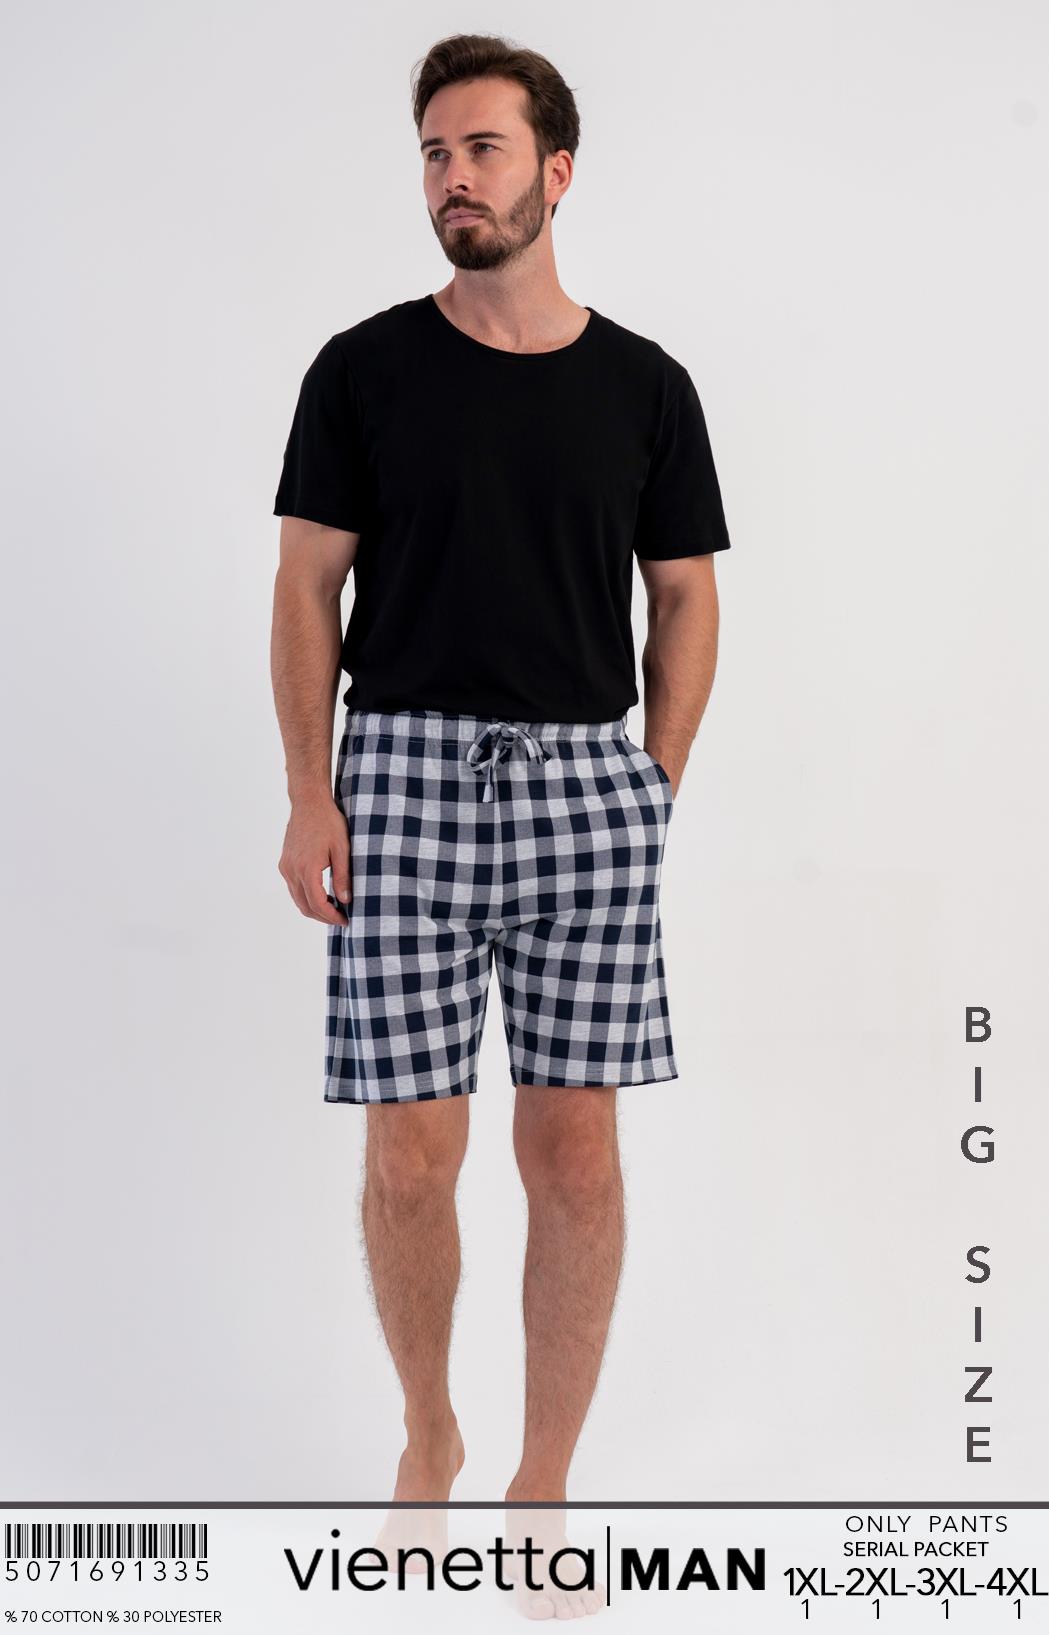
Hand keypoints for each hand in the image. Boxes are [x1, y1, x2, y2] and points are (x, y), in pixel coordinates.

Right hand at [278, 793, 351, 924]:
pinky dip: (306, 897)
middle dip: (323, 917)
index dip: (332, 916)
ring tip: (334, 909)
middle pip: (305, 906)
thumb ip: (343, 876)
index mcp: (307, 868)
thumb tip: (346, 900)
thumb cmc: (328, 822)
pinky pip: (293, 888)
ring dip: (314, 908)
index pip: (317, 904)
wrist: (309, 803)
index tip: (346, 920)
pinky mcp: (284, 863)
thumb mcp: (342, 849)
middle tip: (341, 919)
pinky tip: (322, 895)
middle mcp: (292, 870)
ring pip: (297, 899)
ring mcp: (286, 867)